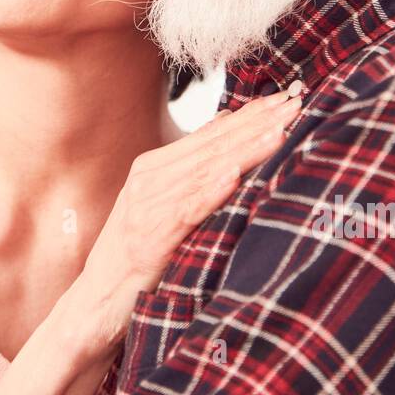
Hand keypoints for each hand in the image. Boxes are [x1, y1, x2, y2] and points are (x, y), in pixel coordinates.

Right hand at [73, 86, 304, 354]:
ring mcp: (148, 205)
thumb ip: (191, 165)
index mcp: (154, 165)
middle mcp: (149, 177)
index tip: (287, 98)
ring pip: (206, 171)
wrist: (97, 296)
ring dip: (245, 151)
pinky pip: (187, 209)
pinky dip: (210, 191)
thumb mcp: (161, 201)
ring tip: (277, 133)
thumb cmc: (136, 250)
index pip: (212, 133)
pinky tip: (233, 175)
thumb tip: (226, 121)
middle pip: (213, 145)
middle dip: (258, 124)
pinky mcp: (151, 235)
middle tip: (296, 104)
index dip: (251, 114)